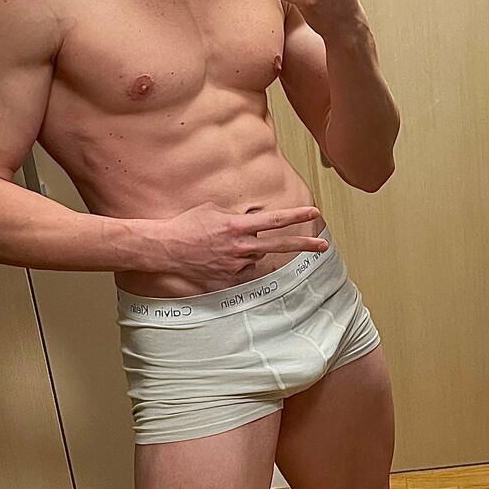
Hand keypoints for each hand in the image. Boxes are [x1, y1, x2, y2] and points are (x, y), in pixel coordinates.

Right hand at [151, 203, 327, 283]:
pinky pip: (242, 270)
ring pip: (255, 256)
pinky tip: (221, 258)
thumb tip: (252, 217)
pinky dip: (238, 264)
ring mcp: (234, 264)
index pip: (274, 220)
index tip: (313, 212)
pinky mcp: (228, 278)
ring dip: (249, 250)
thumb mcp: (214, 210)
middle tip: (322, 246)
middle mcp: (240, 246)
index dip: (295, 216)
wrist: (166, 248)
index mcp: (237, 225)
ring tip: (225, 245)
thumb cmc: (187, 225)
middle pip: (279, 245)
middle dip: (304, 244)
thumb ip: (237, 214)